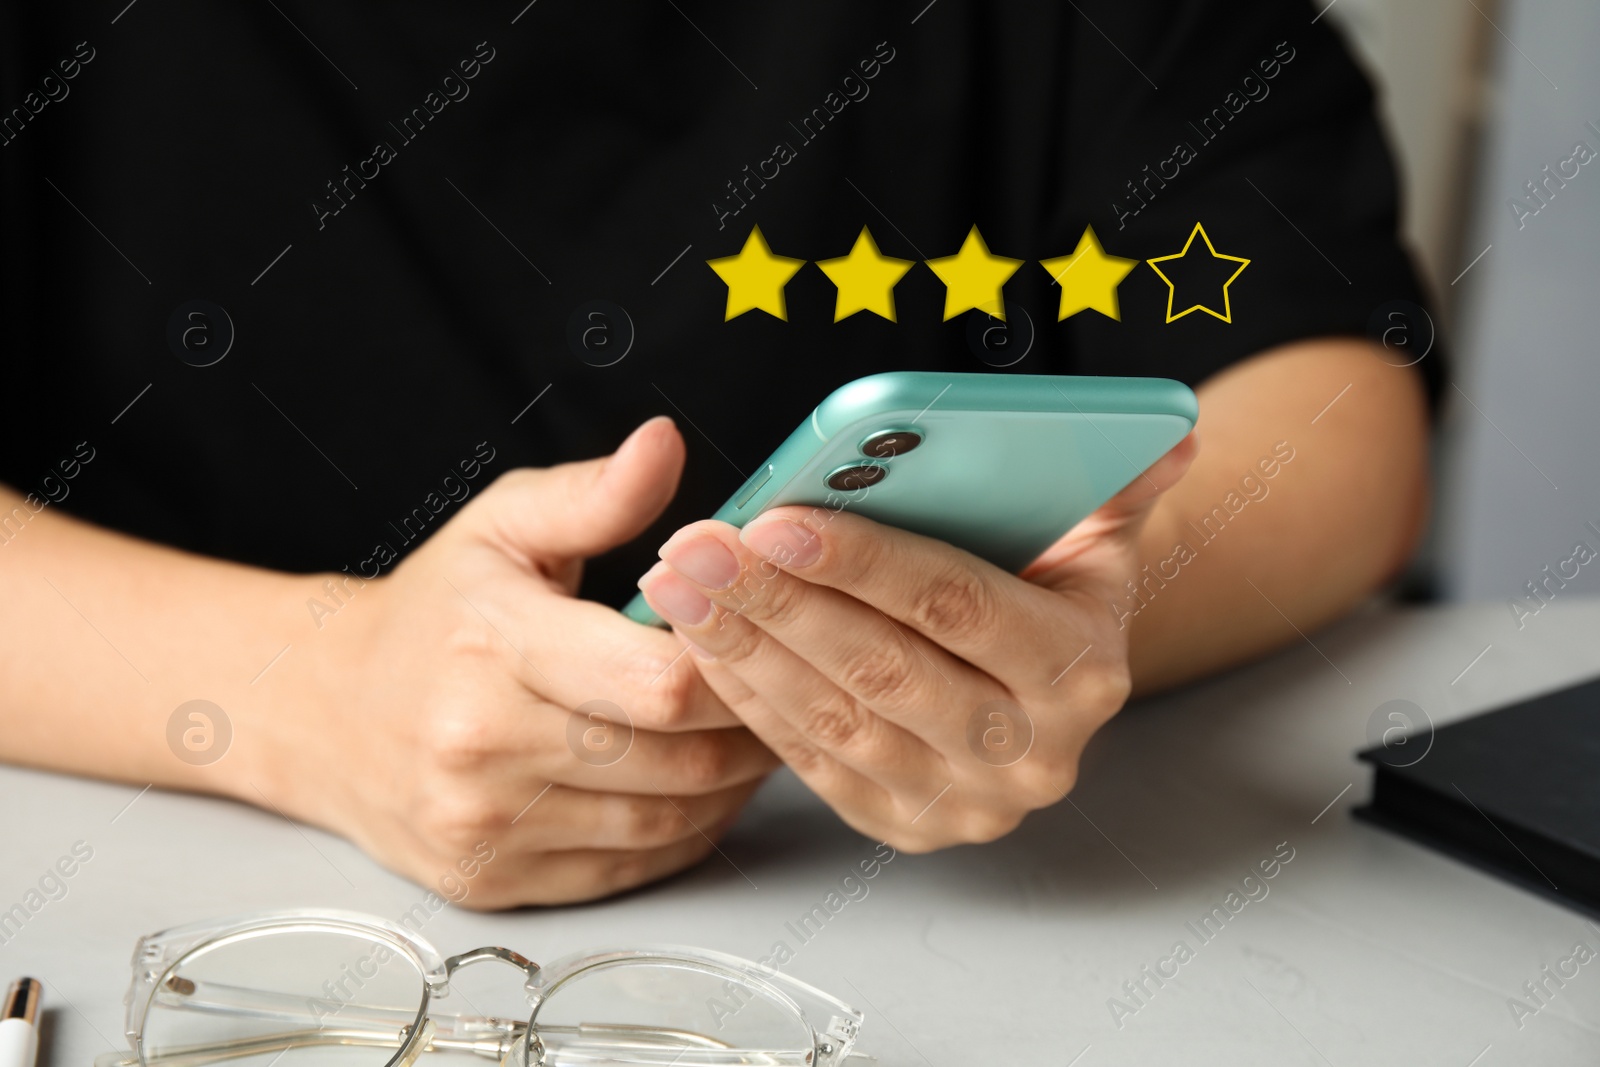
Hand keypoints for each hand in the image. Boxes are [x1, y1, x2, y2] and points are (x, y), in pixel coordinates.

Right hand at [247, 417, 777, 906]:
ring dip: (732, 786)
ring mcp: (485, 824)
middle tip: (781, 691)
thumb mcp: (502, 526)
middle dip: (749, 728)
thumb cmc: (433, 614)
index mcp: (494, 645)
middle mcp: (482, 745)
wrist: (326, 713)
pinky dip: (687, 833)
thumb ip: (594, 494)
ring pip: (666, 822)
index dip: (731, 664)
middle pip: (676, 759)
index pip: (657, 681)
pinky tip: (702, 789)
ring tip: (753, 737)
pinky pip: (631, 869)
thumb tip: (664, 444)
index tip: (755, 639)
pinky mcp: (493, 880)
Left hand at [636, 435, 1197, 850]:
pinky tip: (701, 640)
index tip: (775, 519)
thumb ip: (1118, 478)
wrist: (1045, 688)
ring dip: (744, 648)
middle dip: (777, 604)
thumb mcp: (1097, 529)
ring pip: (835, 720)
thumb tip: (1169, 432)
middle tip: (698, 546)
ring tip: (677, 582)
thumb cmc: (1053, 585)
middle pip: (883, 670)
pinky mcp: (904, 824)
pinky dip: (747, 699)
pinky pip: (809, 761)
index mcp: (1082, 668)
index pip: (958, 607)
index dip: (863, 562)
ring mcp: (964, 801)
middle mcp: (1032, 752)